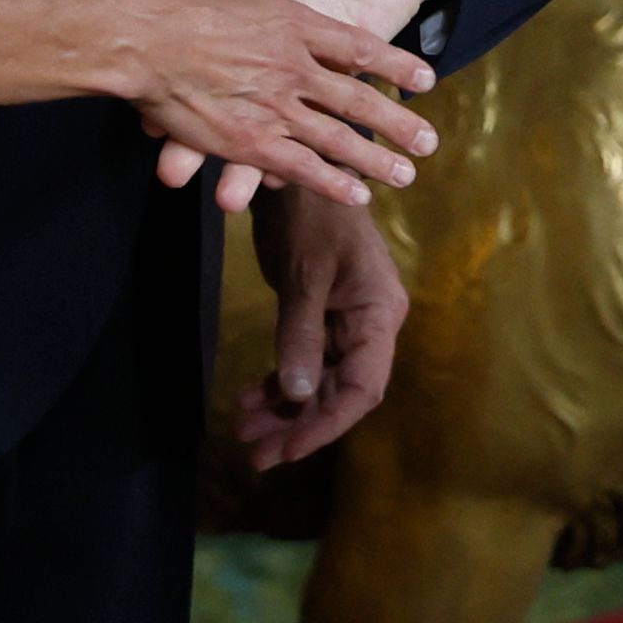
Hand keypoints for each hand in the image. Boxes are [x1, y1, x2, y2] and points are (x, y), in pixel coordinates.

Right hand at [114, 0, 438, 210]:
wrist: (129, 34)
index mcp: (289, 21)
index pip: (355, 46)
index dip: (391, 63)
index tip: (425, 80)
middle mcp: (290, 66)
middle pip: (356, 99)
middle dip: (394, 123)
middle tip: (429, 145)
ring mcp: (272, 107)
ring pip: (337, 138)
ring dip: (373, 159)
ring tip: (406, 176)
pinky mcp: (246, 140)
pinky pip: (296, 165)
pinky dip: (327, 182)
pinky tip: (354, 197)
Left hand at [235, 182, 409, 466]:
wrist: (299, 168)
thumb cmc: (312, 213)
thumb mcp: (305, 274)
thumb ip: (301, 333)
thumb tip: (299, 396)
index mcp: (379, 315)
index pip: (362, 388)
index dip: (325, 424)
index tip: (286, 450)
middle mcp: (370, 324)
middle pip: (340, 392)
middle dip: (298, 425)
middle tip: (254, 454)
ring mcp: (347, 320)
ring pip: (320, 381)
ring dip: (284, 408)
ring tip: (243, 428)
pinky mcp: (322, 313)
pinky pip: (306, 360)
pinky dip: (280, 381)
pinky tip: (250, 398)